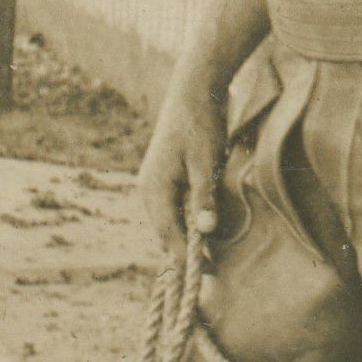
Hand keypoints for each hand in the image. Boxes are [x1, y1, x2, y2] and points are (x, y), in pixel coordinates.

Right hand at [134, 66, 225, 269]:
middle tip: (213, 268)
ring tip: (209, 253)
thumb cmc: (201, 125)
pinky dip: (184, 221)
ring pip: (167, 221)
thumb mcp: (207, 163)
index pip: (168, 235)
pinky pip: (171, 208)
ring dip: (185, 237)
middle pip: (164, 232)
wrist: (195, 91)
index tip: (209, 271)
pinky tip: (201, 226)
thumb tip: (205, 232)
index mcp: (154, 189)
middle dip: (185, 251)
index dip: (187, 256)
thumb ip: (204, 198)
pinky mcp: (163, 176)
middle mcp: (148, 189)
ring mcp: (153, 183)